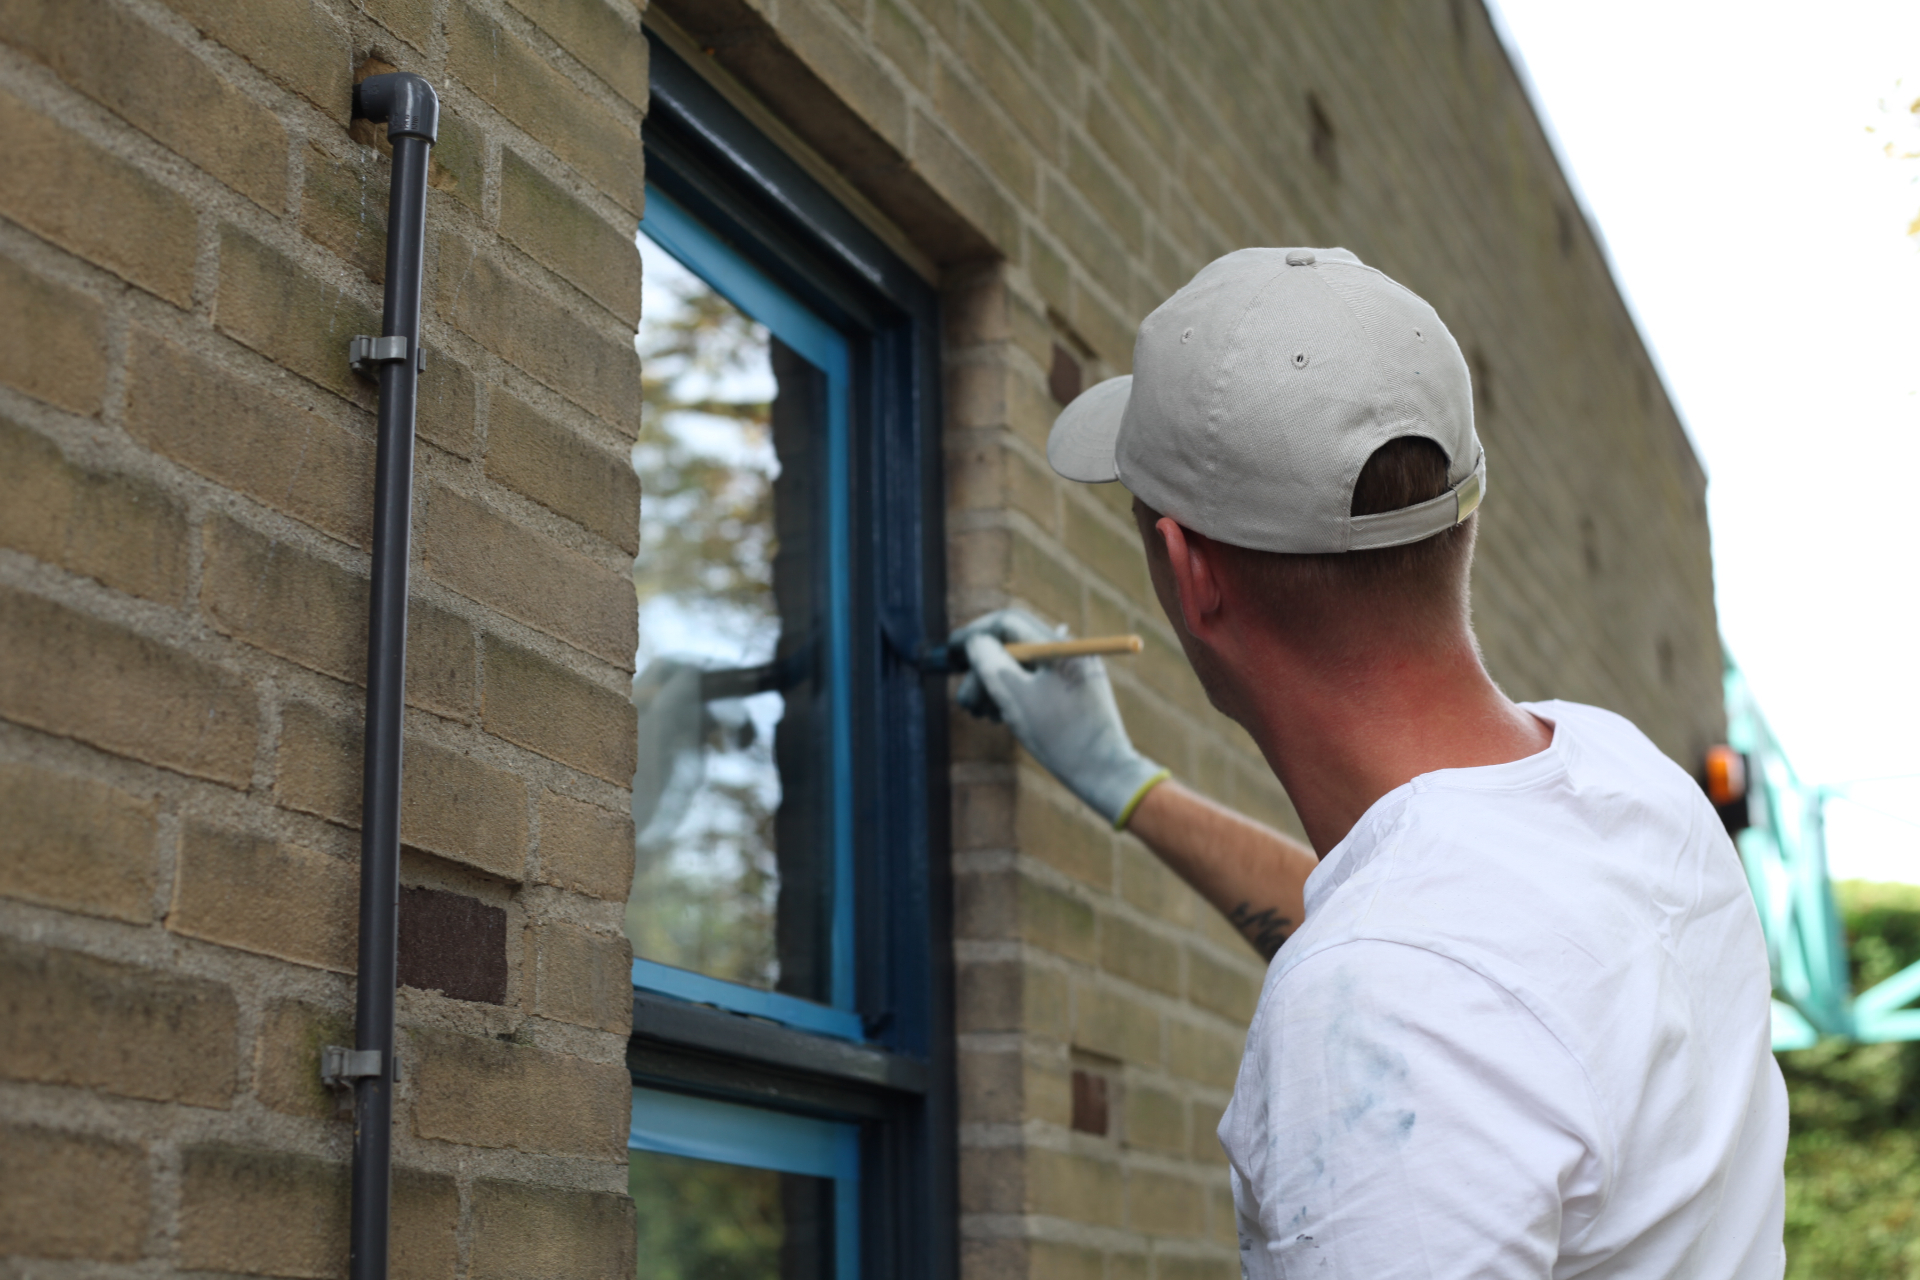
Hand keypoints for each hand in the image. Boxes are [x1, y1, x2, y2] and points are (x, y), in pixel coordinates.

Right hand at [951, 609, 1168, 827]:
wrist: (1104, 772)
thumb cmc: (1059, 735)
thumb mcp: (1013, 695)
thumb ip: (988, 660)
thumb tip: (976, 641)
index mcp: (1058, 646)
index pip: (1008, 622)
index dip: (976, 632)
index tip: (952, 649)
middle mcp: (1068, 652)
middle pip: (1013, 646)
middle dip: (983, 670)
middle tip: (966, 701)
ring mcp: (1073, 673)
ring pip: (1022, 668)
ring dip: (995, 686)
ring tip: (983, 715)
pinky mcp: (1073, 694)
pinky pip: (1035, 684)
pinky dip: (1014, 696)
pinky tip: (1002, 717)